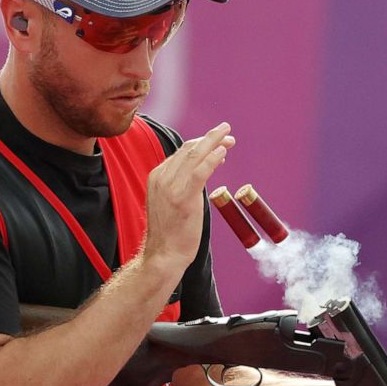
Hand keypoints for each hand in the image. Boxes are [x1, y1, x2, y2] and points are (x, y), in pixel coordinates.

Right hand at [143, 122, 234, 268]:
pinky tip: (223, 152)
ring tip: (229, 137)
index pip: (181, 153)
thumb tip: (200, 172)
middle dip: (209, 138)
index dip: (201, 144)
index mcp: (157, 177)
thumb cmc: (170, 232)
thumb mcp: (170, 201)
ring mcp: (170, 187)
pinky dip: (212, 158)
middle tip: (226, 131)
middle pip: (188, 150)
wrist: (163, 254)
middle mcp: (161, 178)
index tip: (218, 142)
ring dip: (214, 142)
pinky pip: (200, 171)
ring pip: (194, 156)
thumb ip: (180, 185)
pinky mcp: (183, 197)